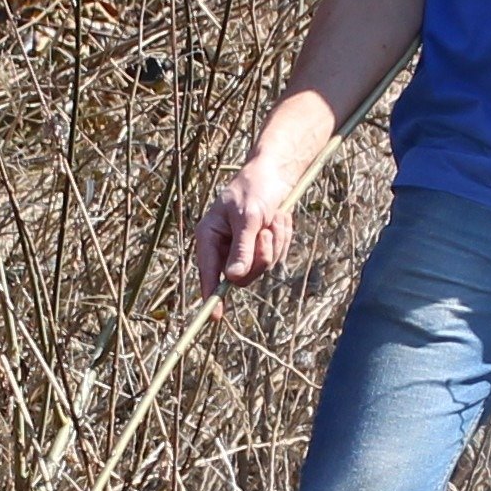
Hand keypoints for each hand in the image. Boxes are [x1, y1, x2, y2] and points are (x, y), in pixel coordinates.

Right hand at [196, 158, 296, 292]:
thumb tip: (233, 277)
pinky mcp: (261, 247)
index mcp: (210, 236)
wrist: (275, 174)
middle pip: (241, 276)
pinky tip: (279, 220)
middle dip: (260, 257)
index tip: (215, 316)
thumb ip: (242, 248)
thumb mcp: (248, 217)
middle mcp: (224, 246)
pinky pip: (275, 257)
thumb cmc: (254, 189)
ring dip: (274, 243)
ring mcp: (243, 249)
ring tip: (273, 219)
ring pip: (262, 267)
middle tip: (266, 233)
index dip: (211, 295)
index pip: (208, 272)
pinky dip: (282, 239)